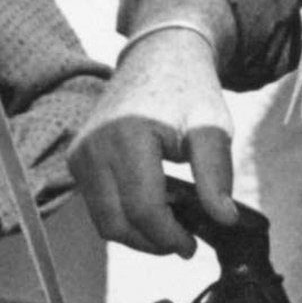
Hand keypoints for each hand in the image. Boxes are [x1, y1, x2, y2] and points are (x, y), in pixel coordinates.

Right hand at [73, 27, 237, 254]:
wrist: (158, 56)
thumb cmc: (189, 90)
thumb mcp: (212, 127)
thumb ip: (216, 175)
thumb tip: (223, 220)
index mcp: (128, 136)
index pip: (143, 209)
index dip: (170, 237)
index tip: (192, 246)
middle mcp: (95, 146)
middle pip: (117, 224)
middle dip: (152, 243)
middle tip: (183, 242)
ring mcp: (81, 152)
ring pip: (104, 221)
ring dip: (137, 234)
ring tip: (171, 225)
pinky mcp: (77, 158)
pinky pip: (97, 205)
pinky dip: (124, 216)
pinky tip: (153, 206)